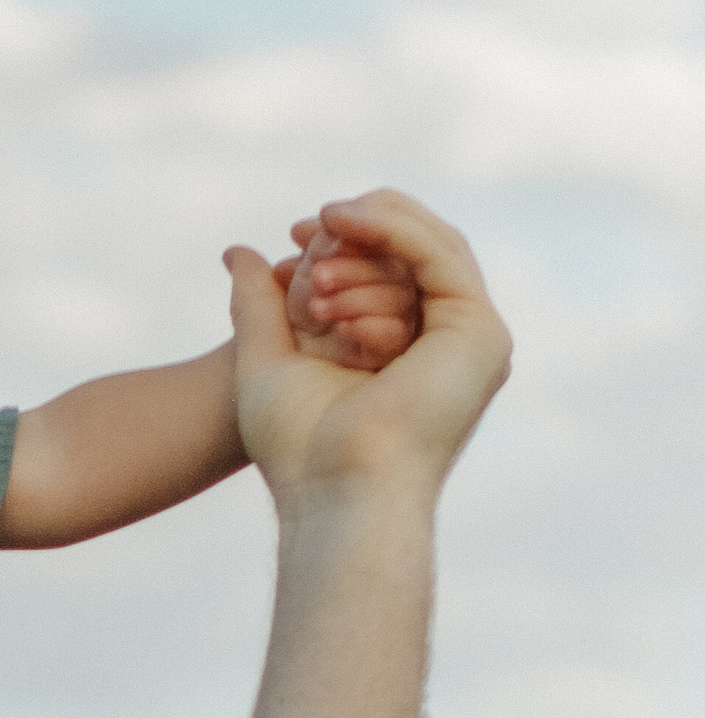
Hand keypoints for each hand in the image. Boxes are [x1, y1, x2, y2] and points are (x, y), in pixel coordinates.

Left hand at [226, 189, 510, 506]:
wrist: (336, 493)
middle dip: (357, 231)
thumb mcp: (267, 359)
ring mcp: (471, 339)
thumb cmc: (299, 451)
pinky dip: (393, 232)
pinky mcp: (479, 333)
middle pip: (416, 252)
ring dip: (369, 233)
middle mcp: (448, 344)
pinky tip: (344, 224)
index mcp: (411, 353)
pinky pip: (439, 256)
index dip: (347, 239)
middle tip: (302, 232)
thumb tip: (237, 250)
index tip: (292, 236)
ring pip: (430, 248)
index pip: (392, 269)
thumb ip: (258, 305)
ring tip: (316, 233)